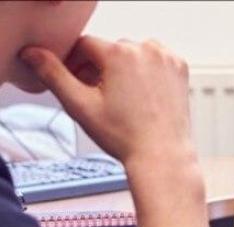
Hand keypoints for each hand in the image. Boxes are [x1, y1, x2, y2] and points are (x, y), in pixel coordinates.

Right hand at [20, 36, 194, 164]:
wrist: (162, 156)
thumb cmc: (126, 137)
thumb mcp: (80, 105)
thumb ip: (54, 75)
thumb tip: (36, 55)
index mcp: (120, 54)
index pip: (84, 45)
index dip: (74, 64)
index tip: (76, 83)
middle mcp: (147, 50)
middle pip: (109, 50)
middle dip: (98, 68)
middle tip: (97, 96)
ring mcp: (166, 59)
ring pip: (132, 54)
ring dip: (122, 68)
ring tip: (120, 98)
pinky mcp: (180, 69)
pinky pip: (154, 60)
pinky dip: (145, 72)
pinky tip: (141, 95)